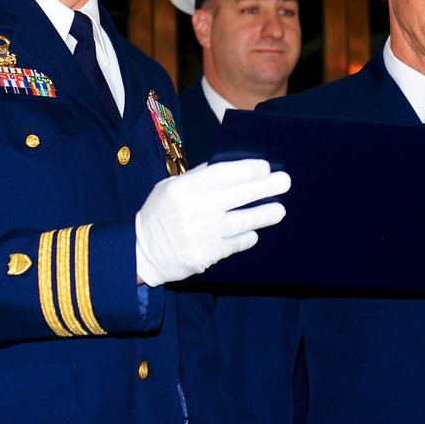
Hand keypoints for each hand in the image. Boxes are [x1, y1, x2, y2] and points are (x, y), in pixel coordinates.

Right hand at [135, 159, 289, 286]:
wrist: (140, 252)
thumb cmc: (158, 214)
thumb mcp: (169, 187)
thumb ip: (197, 177)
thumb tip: (229, 165)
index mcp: (183, 190)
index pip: (222, 175)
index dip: (246, 170)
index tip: (265, 167)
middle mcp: (193, 212)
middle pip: (236, 197)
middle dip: (264, 188)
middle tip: (284, 182)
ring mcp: (199, 236)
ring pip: (239, 223)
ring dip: (262, 215)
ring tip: (279, 210)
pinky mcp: (202, 257)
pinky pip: (231, 245)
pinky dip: (245, 239)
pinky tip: (255, 233)